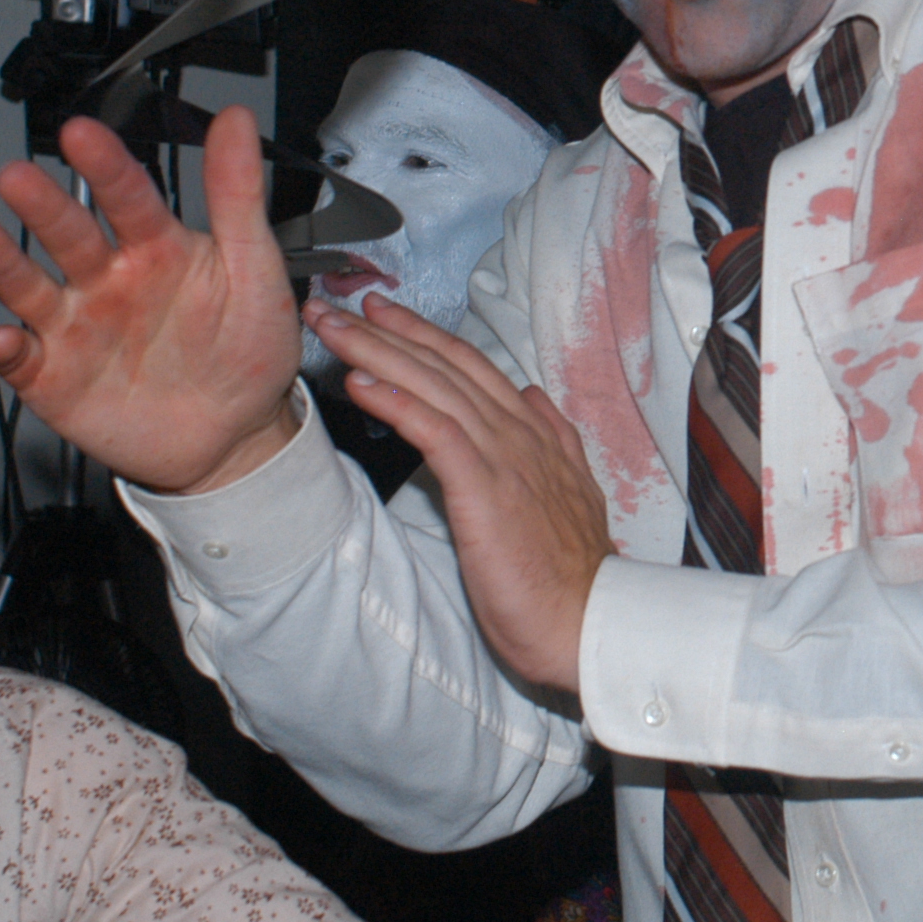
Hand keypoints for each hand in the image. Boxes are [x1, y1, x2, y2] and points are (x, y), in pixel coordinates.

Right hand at [0, 109, 302, 495]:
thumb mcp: (256, 268)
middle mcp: (108, 280)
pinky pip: (25, 362)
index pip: (127, 196)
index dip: (106, 164)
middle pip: (69, 235)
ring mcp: (79, 327)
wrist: (238, 435)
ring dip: (2, 262)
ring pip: (31, 288)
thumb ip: (238, 194)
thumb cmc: (247, 349)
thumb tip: (236, 121)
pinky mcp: (57, 378)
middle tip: (17, 175)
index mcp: (155, 247)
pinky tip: (3, 339)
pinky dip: (8, 351)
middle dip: (41, 204)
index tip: (82, 132)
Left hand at [315, 293, 613, 693]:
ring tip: (335, 327)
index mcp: (533, 433)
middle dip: (389, 330)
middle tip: (339, 303)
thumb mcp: (573, 490)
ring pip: (434, 387)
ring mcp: (503, 456)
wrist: (587, 618)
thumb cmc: (570, 572)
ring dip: (379, 351)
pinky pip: (434, 431)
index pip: (471, 369)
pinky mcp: (484, 487)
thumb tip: (533, 397)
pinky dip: (397, 401)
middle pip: (445, 366)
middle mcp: (518, 433)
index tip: (385, 314)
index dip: (426, 336)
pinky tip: (362, 381)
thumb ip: (553, 438)